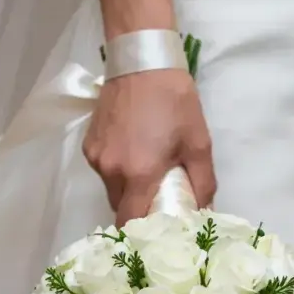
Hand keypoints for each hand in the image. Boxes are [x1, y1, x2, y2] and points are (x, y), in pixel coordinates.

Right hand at [83, 69, 214, 225]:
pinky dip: (117, 169)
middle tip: (158, 199)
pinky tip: (132, 151)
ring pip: (111, 188)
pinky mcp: (89, 143)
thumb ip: (202, 182)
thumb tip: (204, 211)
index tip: (156, 232)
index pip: (131, 222)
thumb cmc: (174, 101)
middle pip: (120, 207)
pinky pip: (103, 168)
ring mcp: (96, 157)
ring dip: (127, 188)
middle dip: (138, 209)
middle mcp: (111, 170)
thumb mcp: (198, 143)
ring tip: (147, 170)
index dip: (142, 232)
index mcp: (138, 174)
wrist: (142, 61)